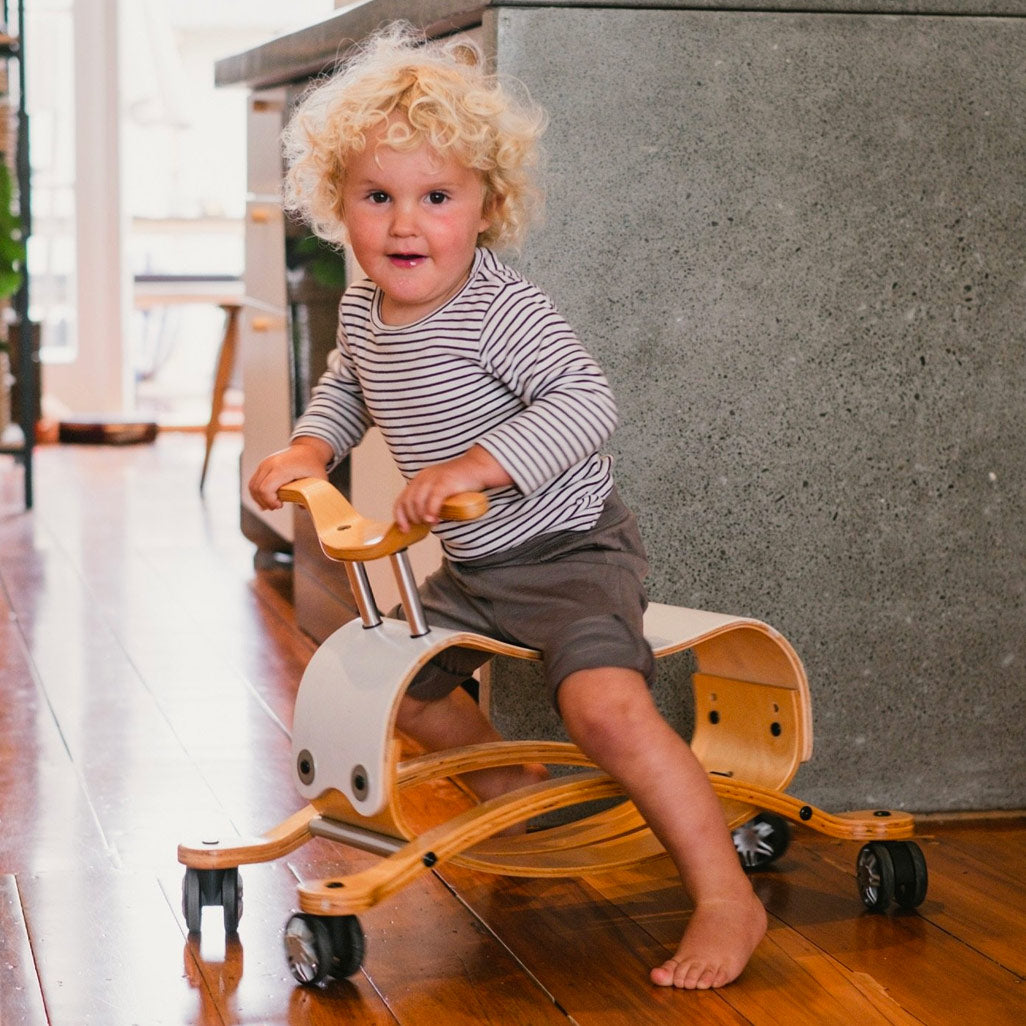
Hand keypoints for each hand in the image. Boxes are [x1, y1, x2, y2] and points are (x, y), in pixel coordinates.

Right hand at [248, 437, 333, 510]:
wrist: (308, 449)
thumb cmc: (313, 464)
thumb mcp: (318, 480)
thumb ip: (313, 495)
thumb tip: (302, 507)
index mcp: (282, 468)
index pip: (265, 489)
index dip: (269, 502)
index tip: (279, 506)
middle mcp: (270, 464)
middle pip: (257, 489)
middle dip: (265, 502)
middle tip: (276, 507)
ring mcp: (265, 464)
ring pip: (252, 486)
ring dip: (259, 498)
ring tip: (271, 504)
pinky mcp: (263, 466)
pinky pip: (254, 481)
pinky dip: (257, 492)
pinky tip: (266, 499)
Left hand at [393, 445, 511, 530]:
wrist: (478, 467)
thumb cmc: (462, 481)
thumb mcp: (440, 489)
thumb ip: (430, 500)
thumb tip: (423, 521)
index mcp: (420, 479)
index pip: (402, 499)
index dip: (400, 517)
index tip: (404, 529)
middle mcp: (424, 477)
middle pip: (408, 502)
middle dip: (412, 518)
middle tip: (421, 526)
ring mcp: (434, 478)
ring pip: (418, 501)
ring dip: (421, 516)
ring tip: (430, 523)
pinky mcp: (445, 481)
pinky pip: (433, 499)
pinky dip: (431, 511)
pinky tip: (434, 520)